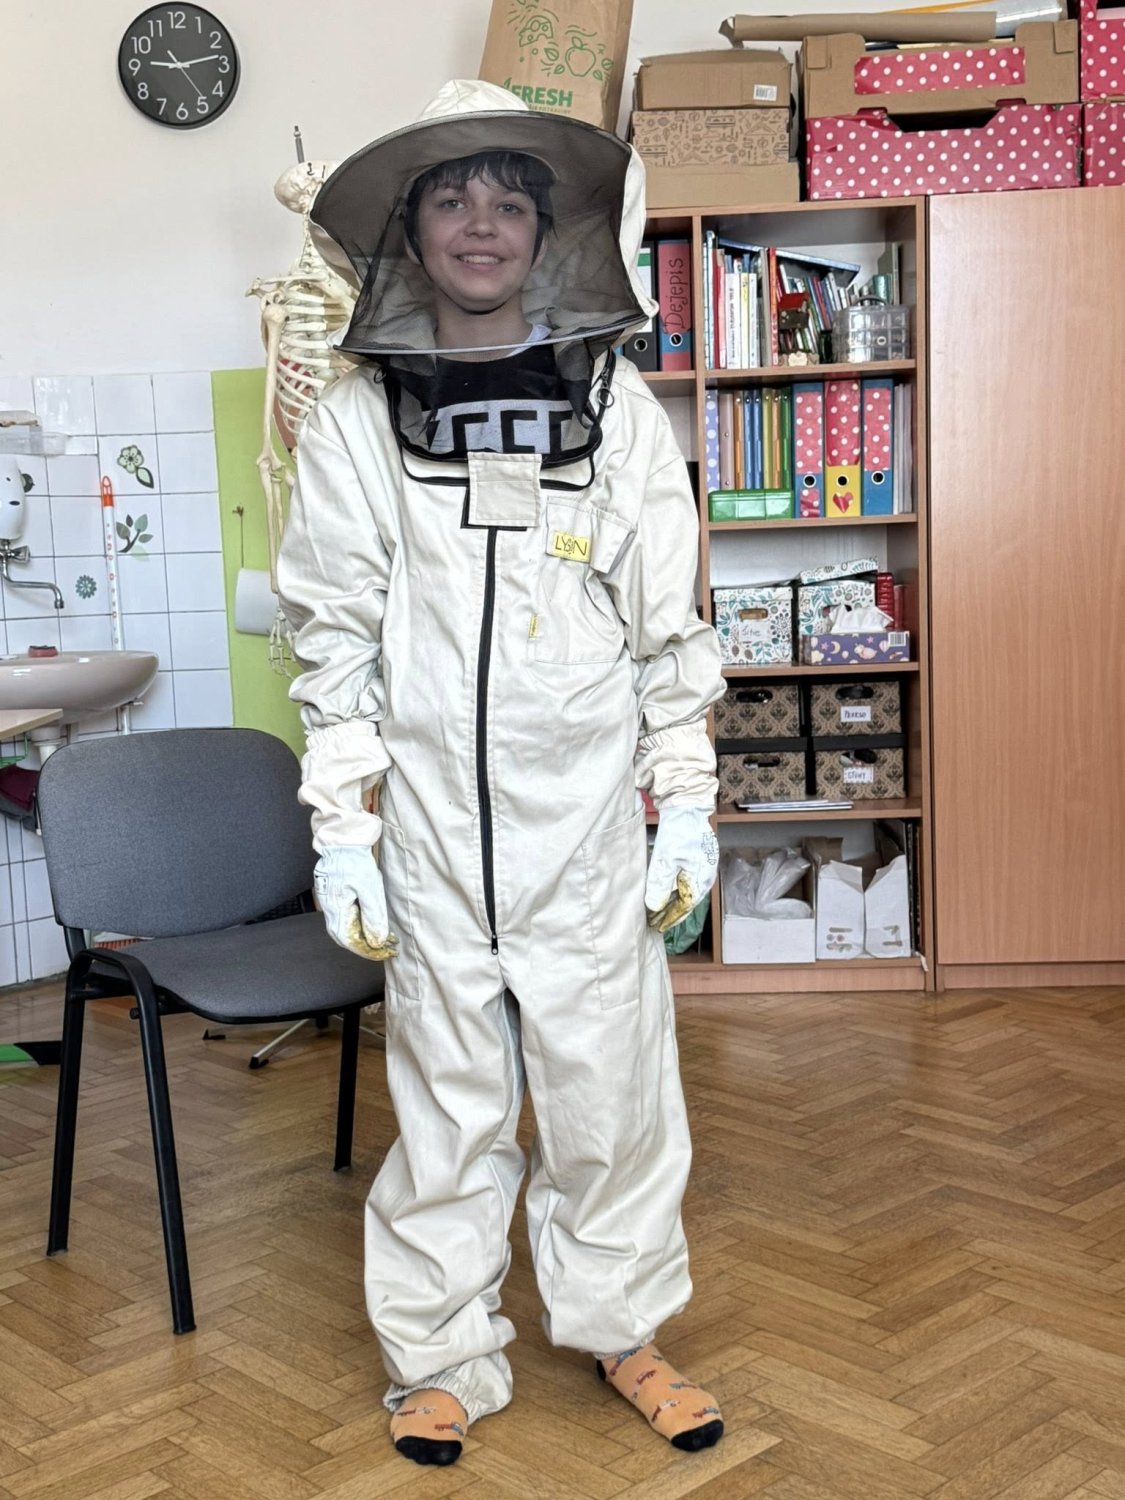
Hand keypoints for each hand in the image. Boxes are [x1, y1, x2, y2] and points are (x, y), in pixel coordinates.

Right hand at [313, 845, 397, 960]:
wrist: (343, 841)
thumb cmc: (355, 861)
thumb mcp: (370, 887)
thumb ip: (373, 915)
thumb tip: (377, 940)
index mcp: (335, 909)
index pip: (350, 941)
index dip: (368, 951)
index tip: (385, 952)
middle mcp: (329, 909)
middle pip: (346, 938)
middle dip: (366, 947)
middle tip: (387, 948)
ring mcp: (330, 904)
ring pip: (346, 929)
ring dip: (364, 936)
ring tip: (384, 938)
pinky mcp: (334, 897)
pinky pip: (346, 918)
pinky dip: (360, 924)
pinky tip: (372, 922)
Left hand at [644, 807, 717, 932]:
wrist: (687, 808)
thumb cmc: (678, 832)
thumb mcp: (665, 859)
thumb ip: (660, 884)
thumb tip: (655, 907)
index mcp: (701, 879)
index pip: (684, 906)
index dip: (669, 917)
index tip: (656, 925)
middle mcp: (706, 877)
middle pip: (687, 902)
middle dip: (671, 913)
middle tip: (655, 923)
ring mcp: (704, 869)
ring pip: (687, 892)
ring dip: (673, 903)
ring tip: (658, 912)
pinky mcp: (699, 862)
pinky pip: (687, 882)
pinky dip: (676, 890)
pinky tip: (667, 894)